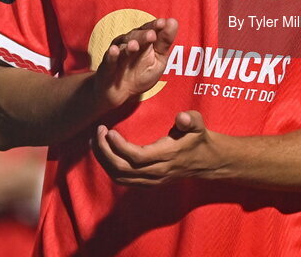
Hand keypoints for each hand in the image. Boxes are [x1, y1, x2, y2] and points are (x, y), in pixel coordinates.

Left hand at [91, 110, 222, 185]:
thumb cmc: (198, 138)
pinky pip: (123, 180)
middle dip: (104, 152)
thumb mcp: (198, 124)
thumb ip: (190, 119)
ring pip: (119, 177)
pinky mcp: (147, 183)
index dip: (119, 146)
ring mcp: (151, 180)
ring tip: (95, 142)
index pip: (137, 157)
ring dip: (103, 160)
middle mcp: (157, 171)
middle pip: (122, 169)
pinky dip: (109, 168)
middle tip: (97, 132)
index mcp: (167, 156)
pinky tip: (103, 153)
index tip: (108, 131)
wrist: (205, 161)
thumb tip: (181, 117)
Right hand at [95, 18, 177, 108]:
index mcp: (142, 39)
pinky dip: (111, 55)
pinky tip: (114, 51)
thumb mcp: (158, 59)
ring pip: (123, 48)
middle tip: (152, 35)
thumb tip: (173, 21)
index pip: (149, 29)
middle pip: (136, 37)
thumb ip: (165, 41)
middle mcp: (128, 42)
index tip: (164, 23)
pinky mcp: (107, 66)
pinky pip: (109, 60)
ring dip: (129, 46)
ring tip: (135, 45)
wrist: (120, 93)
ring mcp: (117, 54)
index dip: (155, 26)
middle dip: (144, 35)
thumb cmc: (141, 73)